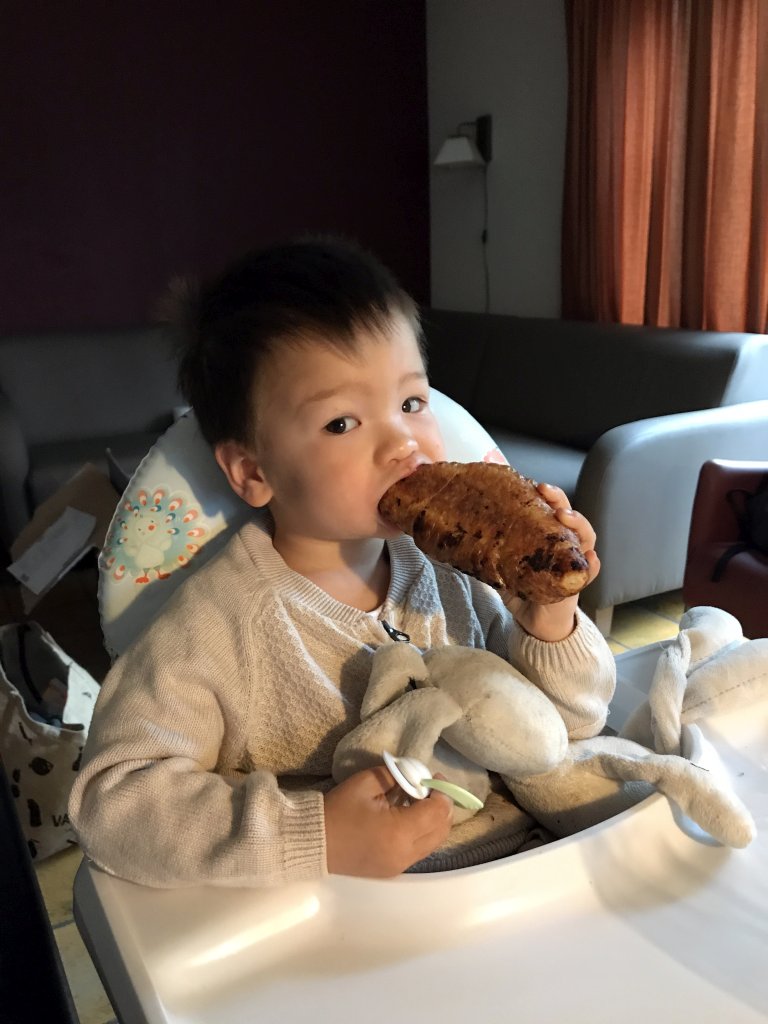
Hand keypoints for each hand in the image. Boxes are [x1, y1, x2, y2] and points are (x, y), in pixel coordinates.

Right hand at [324, 766, 452, 877]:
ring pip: (433, 842)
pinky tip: (406, 818)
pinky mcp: (393, 871)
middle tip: (429, 789)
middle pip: (442, 830)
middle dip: (442, 806)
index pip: (438, 812)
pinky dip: (422, 833)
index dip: (441, 792)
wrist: (313, 842)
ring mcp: (400, 866)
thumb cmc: (338, 810)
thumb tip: (416, 775)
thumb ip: (397, 775)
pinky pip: (419, 850)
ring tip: (417, 802)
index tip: (433, 778)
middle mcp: (405, 854)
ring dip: (433, 821)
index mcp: (400, 832)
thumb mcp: (367, 783)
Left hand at [503, 483, 600, 641]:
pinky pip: (591, 570)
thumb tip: (463, 537)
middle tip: (546, 492)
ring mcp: (573, 561)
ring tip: (564, 517)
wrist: (535, 621)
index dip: (544, 495)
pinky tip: (589, 556)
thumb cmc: (523, 588)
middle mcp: (563, 544)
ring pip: (585, 537)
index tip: (532, 484)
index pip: (549, 508)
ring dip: (578, 524)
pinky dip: (592, 563)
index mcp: (546, 535)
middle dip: (559, 500)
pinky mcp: (578, 581)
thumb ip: (490, 553)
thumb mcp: (503, 567)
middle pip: (568, 516)